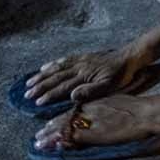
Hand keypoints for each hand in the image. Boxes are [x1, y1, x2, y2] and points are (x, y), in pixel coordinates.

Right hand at [25, 47, 148, 104]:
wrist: (132, 56)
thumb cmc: (122, 74)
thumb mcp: (110, 86)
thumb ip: (91, 91)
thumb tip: (72, 96)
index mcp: (84, 76)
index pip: (62, 87)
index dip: (49, 95)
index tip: (36, 102)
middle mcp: (79, 67)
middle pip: (56, 77)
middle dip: (40, 86)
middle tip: (26, 94)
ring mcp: (81, 61)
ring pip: (57, 68)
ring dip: (43, 75)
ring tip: (30, 81)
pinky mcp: (85, 57)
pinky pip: (65, 60)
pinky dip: (54, 64)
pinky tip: (47, 66)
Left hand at [33, 94, 159, 152]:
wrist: (146, 113)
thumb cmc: (139, 107)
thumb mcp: (120, 101)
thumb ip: (108, 106)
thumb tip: (105, 111)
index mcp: (97, 101)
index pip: (74, 109)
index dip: (61, 117)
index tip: (49, 122)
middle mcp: (91, 109)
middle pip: (66, 118)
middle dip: (51, 126)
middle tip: (39, 134)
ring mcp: (91, 121)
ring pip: (65, 127)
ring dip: (50, 135)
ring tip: (39, 141)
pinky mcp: (94, 133)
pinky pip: (73, 138)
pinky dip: (62, 141)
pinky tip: (52, 145)